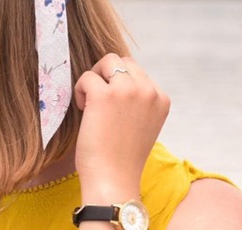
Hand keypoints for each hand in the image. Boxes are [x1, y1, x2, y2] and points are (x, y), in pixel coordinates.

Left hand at [73, 54, 169, 203]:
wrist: (113, 179)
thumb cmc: (120, 156)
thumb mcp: (141, 123)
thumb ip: (136, 100)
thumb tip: (114, 76)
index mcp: (161, 99)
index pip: (137, 72)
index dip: (118, 84)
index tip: (111, 108)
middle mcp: (149, 91)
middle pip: (121, 61)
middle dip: (105, 75)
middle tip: (96, 100)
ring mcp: (128, 91)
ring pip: (106, 61)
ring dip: (93, 78)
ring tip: (90, 103)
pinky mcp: (105, 95)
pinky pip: (87, 77)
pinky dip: (80, 89)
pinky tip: (83, 110)